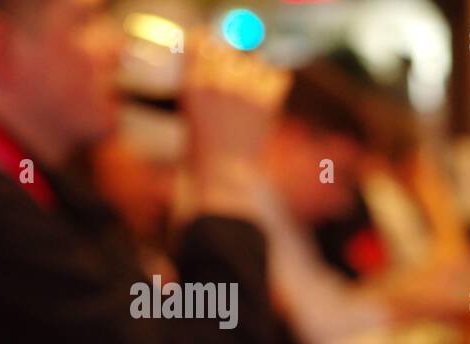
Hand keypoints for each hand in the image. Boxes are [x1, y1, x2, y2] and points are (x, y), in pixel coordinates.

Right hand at [182, 36, 290, 217]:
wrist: (227, 177)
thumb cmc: (203, 153)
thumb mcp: (190, 113)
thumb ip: (200, 86)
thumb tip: (213, 62)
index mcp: (192, 82)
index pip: (202, 40)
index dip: (210, 44)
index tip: (214, 51)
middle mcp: (217, 80)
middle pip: (230, 48)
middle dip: (232, 60)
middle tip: (235, 80)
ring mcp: (244, 89)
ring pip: (255, 60)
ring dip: (255, 71)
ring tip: (250, 93)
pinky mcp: (268, 102)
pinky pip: (279, 76)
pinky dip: (276, 83)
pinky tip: (269, 96)